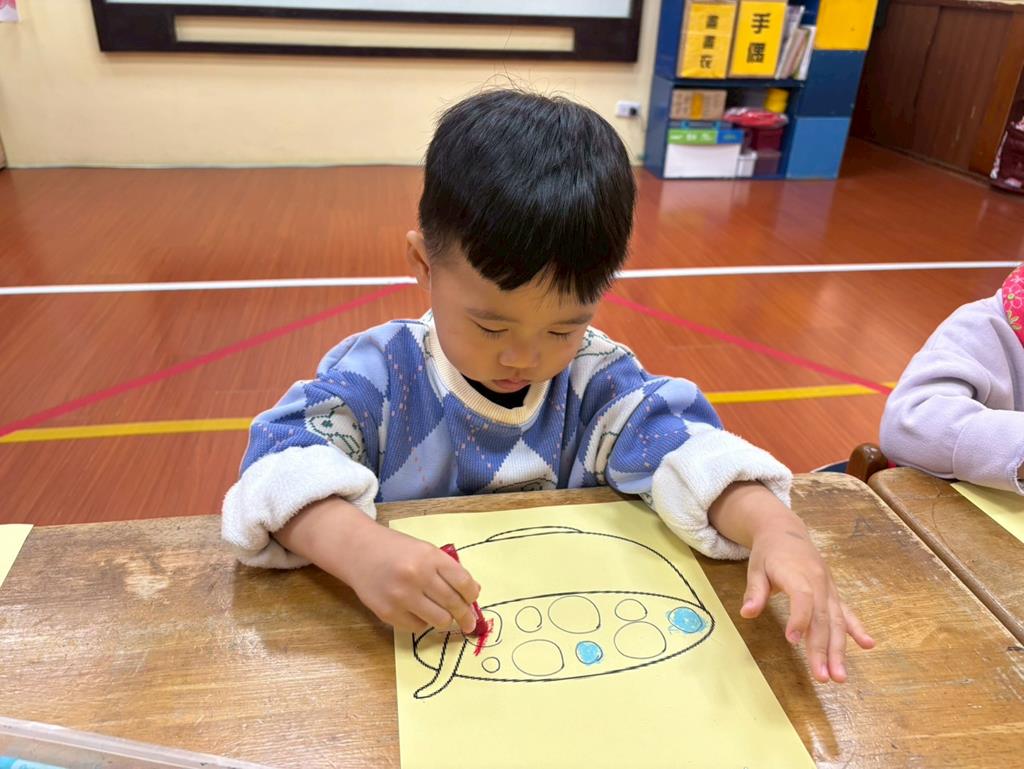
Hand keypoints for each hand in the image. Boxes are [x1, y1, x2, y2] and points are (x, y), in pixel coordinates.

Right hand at [338, 522, 481, 635]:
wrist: (359, 551)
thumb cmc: (396, 550)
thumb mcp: (425, 550)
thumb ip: (448, 569)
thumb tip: (473, 592)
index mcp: (430, 557)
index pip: (463, 582)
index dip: (472, 595)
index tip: (472, 601)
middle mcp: (417, 576)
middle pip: (453, 604)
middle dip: (466, 617)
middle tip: (469, 623)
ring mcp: (401, 596)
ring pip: (439, 620)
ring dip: (445, 621)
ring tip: (444, 618)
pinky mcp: (388, 613)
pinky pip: (417, 627)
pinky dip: (423, 623)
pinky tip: (418, 613)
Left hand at [741, 517, 874, 682]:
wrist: (786, 531)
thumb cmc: (768, 553)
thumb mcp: (755, 568)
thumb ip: (754, 592)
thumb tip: (747, 613)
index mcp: (796, 573)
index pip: (802, 598)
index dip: (799, 619)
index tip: (793, 642)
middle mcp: (818, 582)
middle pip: (822, 617)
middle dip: (823, 649)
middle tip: (824, 677)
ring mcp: (828, 589)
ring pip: (837, 621)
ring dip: (839, 650)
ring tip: (840, 676)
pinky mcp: (833, 594)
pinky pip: (846, 612)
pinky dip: (856, 629)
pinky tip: (867, 645)